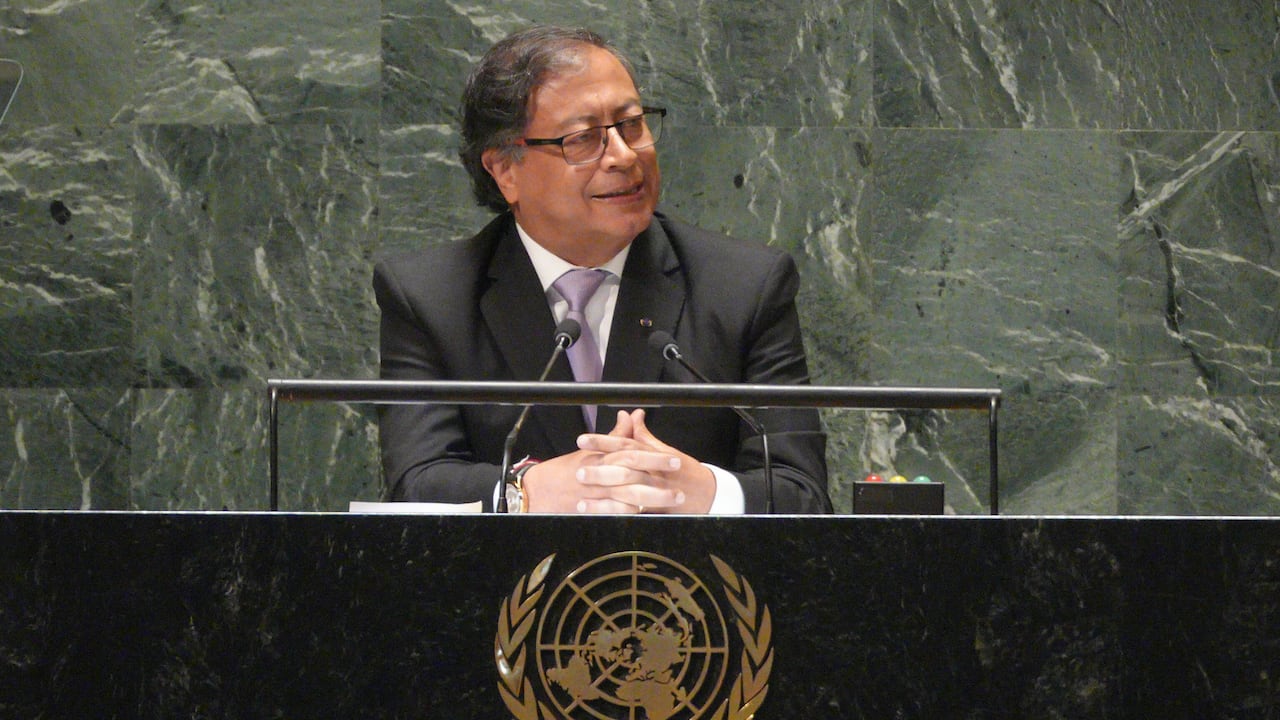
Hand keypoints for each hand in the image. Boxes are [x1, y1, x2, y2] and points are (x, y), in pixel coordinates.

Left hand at [574, 409, 715, 513]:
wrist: (710, 494)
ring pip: (629, 492)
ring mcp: (657, 491)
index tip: (582, 440)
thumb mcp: (665, 450)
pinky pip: (635, 513)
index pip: (626, 445)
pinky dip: (617, 515)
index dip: (603, 442)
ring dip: (605, 498)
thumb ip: (643, 436)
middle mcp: (654, 471)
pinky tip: (600, 517)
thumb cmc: (685, 470)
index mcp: (654, 454)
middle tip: (578, 471)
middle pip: (626, 468)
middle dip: (601, 469)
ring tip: (581, 500)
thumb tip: (630, 415)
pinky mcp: (658, 510)